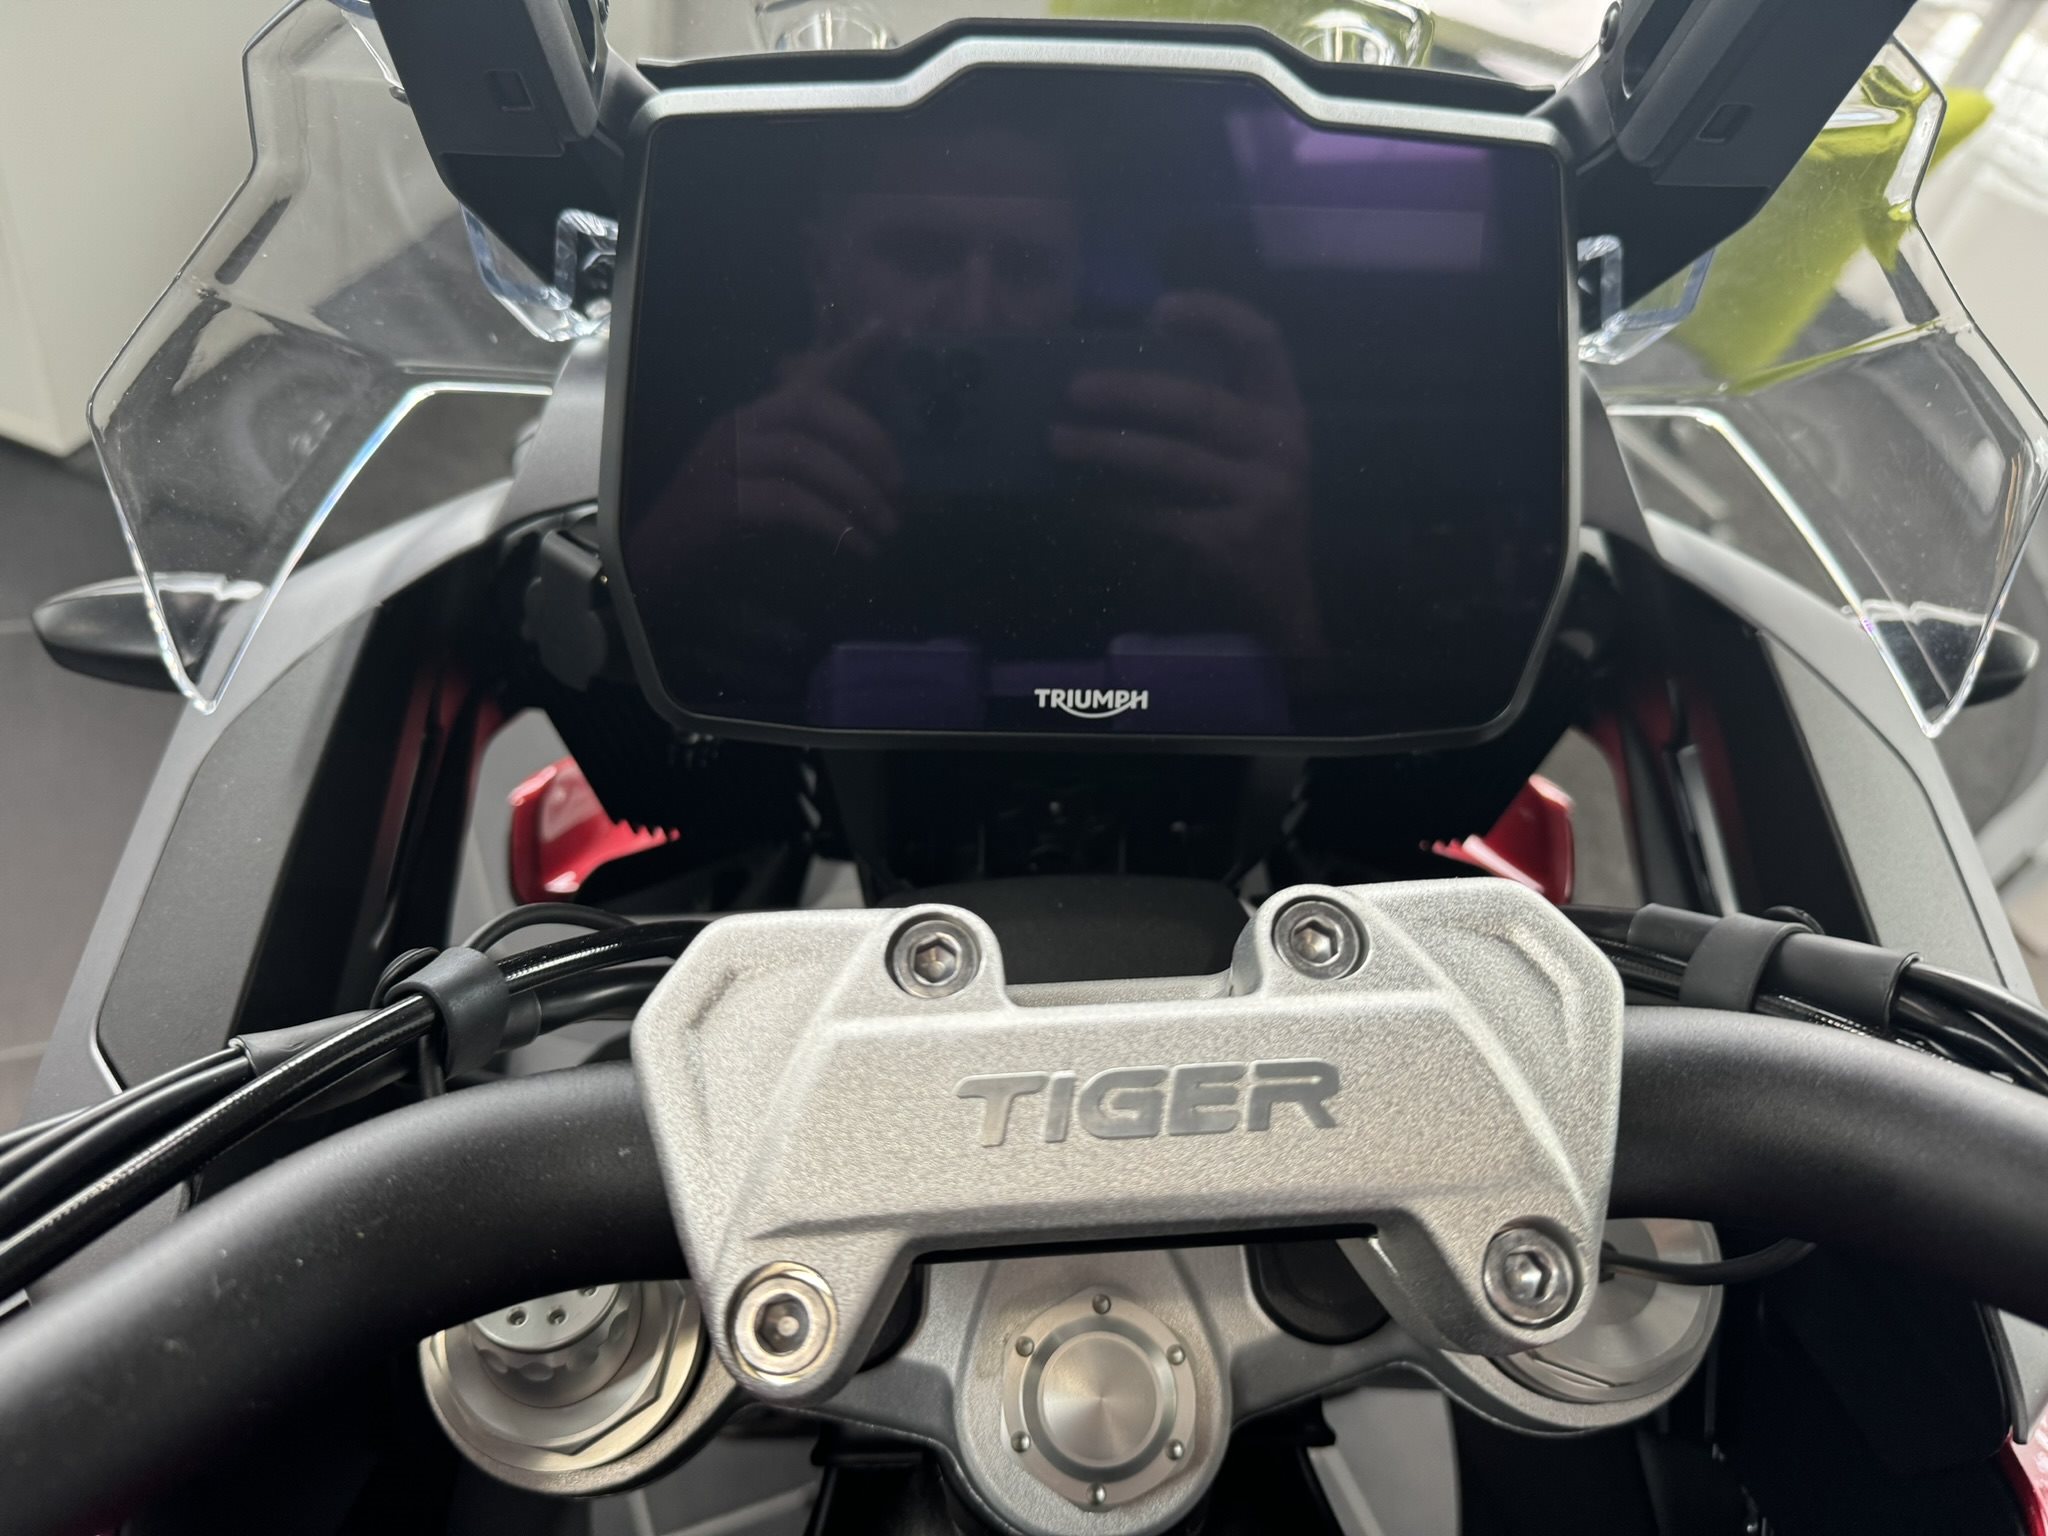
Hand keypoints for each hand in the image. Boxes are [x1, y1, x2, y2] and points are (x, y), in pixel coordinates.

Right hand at [653, 326, 903, 698]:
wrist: (658, 565)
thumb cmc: (720, 527)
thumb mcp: (768, 487)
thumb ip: (808, 470)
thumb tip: (874, 478)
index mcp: (752, 419)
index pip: (806, 378)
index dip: (848, 353)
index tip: (888, 330)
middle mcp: (737, 427)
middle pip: (811, 406)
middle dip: (866, 439)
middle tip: (898, 484)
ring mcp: (724, 461)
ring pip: (804, 455)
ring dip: (857, 491)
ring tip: (887, 527)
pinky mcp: (720, 501)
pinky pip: (789, 502)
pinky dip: (833, 524)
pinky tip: (859, 548)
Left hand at [1051, 292, 1320, 650]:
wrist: (1281, 599)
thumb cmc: (1247, 509)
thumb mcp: (1249, 452)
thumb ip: (1209, 410)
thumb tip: (1116, 369)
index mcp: (1285, 410)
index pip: (1263, 340)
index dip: (1215, 313)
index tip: (1158, 311)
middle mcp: (1283, 445)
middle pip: (1200, 402)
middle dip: (1129, 391)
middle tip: (1074, 389)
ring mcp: (1264, 495)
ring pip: (1172, 459)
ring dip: (1106, 448)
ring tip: (1059, 440)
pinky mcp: (1234, 542)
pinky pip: (1158, 515)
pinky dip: (1113, 506)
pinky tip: (1079, 498)